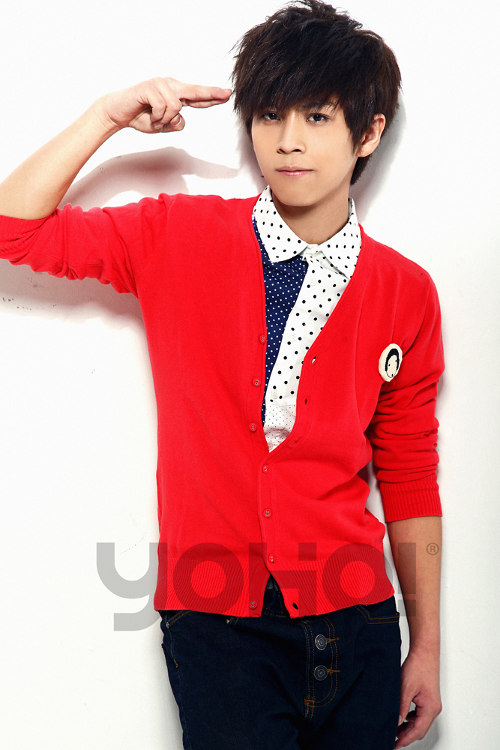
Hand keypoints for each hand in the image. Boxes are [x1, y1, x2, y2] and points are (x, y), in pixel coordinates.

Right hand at [93, 77, 231, 133]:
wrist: (119, 113)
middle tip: (226, 94)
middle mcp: (170, 86)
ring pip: (175, 107)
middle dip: (210, 94)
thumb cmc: (141, 117)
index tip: (227, 95)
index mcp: (175, 94)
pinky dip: (157, 117)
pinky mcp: (150, 87)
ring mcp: (160, 84)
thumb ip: (175, 124)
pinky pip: (163, 107)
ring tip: (154, 120)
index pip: (197, 96)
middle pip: (194, 91)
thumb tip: (181, 118)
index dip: (212, 96)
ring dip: (164, 120)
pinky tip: (149, 116)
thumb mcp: (163, 126)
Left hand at [395, 647, 441, 747]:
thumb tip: (396, 722)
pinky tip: (401, 717)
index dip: (404, 740)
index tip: (394, 745)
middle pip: (419, 729)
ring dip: (407, 727)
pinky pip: (419, 714)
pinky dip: (410, 719)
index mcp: (430, 708)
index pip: (417, 731)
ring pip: (419, 722)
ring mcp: (432, 704)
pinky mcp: (428, 699)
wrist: (425, 651)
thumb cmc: (418, 666)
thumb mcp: (405, 688)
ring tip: (394, 729)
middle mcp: (433, 708)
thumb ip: (401, 707)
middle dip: (405, 736)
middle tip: (391, 739)